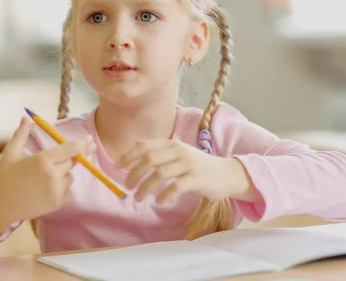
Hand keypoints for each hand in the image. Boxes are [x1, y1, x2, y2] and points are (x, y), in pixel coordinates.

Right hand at [0, 117, 94, 229]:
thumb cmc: (5, 178)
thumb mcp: (11, 153)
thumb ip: (21, 134)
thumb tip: (27, 118)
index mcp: (43, 160)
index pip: (70, 149)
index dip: (82, 144)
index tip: (90, 140)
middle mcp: (53, 174)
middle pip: (73, 161)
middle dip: (71, 159)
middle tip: (60, 161)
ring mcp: (57, 190)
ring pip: (70, 176)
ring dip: (63, 174)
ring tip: (43, 179)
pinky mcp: (58, 202)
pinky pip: (68, 191)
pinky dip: (62, 189)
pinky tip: (46, 190)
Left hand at [118, 139, 260, 203]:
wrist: (227, 174)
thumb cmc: (199, 166)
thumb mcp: (180, 153)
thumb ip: (160, 151)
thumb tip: (135, 147)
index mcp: (172, 144)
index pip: (145, 146)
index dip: (129, 156)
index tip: (118, 167)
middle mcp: (179, 151)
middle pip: (150, 159)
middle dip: (134, 173)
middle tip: (126, 187)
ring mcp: (189, 164)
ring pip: (160, 173)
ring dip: (145, 187)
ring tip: (138, 198)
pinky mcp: (197, 178)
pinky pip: (175, 186)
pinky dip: (164, 194)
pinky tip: (158, 201)